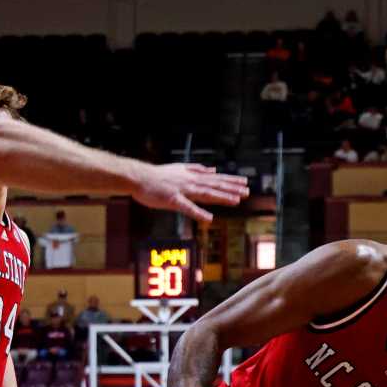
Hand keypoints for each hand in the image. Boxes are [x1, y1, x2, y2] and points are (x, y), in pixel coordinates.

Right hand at [132, 164, 249, 223]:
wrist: (138, 177)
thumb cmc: (157, 176)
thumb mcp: (179, 168)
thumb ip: (196, 169)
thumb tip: (212, 169)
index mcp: (192, 176)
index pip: (215, 179)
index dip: (230, 181)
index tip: (244, 183)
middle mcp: (190, 182)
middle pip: (214, 186)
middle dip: (231, 189)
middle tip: (247, 192)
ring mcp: (182, 190)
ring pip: (205, 194)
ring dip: (221, 197)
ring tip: (236, 201)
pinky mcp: (172, 200)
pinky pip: (187, 207)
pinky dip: (198, 212)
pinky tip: (209, 218)